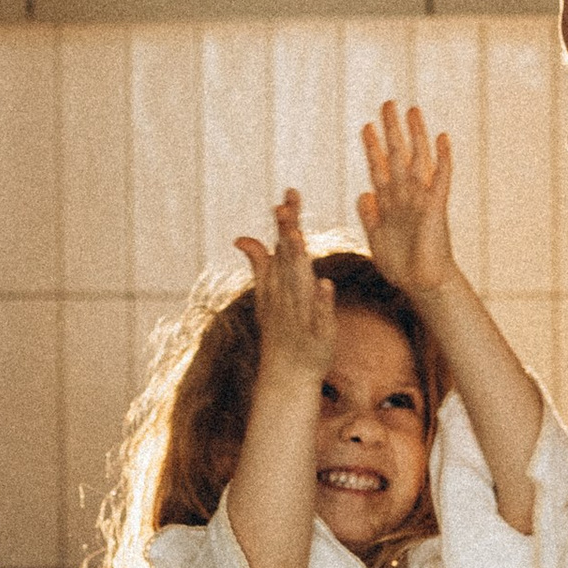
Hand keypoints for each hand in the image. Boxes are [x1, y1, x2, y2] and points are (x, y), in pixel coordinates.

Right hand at [234, 191, 335, 382]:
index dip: (287, 220)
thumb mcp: (267, 296)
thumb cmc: (282, 331)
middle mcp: (288, 294)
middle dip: (287, 232)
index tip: (290, 193)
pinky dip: (321, 302)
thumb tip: (241, 237)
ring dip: (297, 261)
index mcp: (281, 283)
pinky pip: (319, 316)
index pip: (283, 245)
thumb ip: (260, 264)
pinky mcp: (318, 333)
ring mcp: (301, 313)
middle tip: (286, 206)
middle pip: (288, 258)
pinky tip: (326, 285)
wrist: (287, 375)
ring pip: (299, 283)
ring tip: (297, 236)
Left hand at [358, 101, 454, 295]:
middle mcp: (406, 195)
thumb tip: (364, 193)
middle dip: (392, 130)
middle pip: (398, 155)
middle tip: (388, 103)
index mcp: (390, 202)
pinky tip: (442, 138)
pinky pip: (440, 179)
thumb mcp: (376, 238)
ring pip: (419, 160)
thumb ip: (369, 216)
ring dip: (416, 135)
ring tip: (413, 110)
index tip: (366, 126)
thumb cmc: (402, 265)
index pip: (379, 167)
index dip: (372, 147)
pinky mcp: (436, 208)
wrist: (423, 285)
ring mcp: (422, 199)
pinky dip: (442, 159)